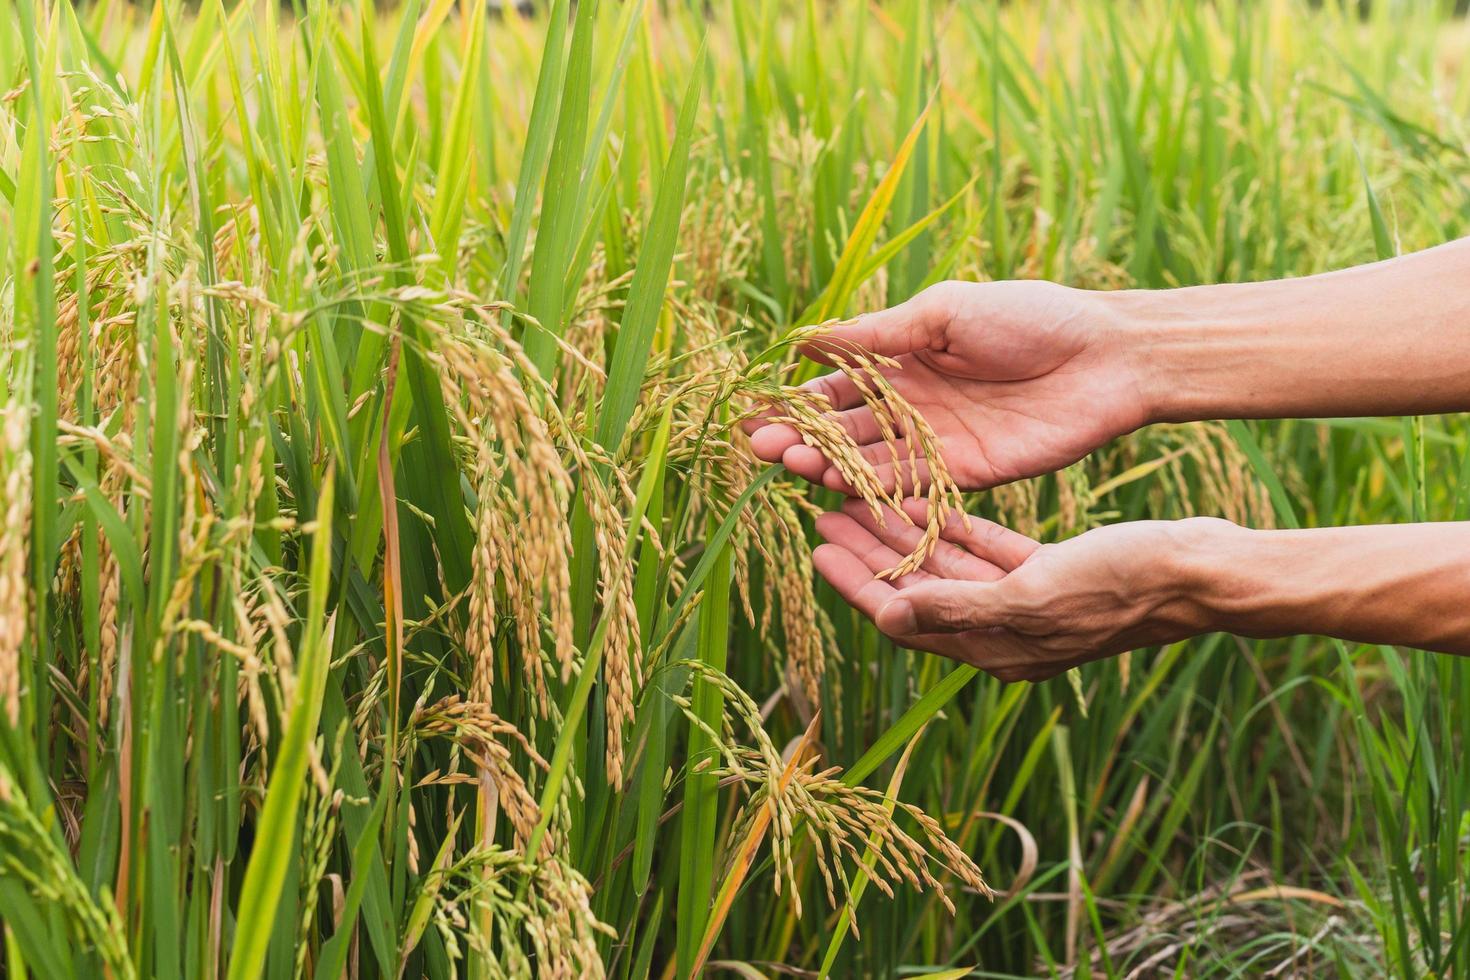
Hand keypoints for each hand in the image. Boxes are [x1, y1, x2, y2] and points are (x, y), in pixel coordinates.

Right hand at [744, 280, 1148, 492]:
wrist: (1108, 356)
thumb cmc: (1030, 317)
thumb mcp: (946, 312)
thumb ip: (881, 334)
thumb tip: (808, 340)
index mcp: (904, 360)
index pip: (837, 386)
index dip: (799, 400)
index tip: (760, 412)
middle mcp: (913, 406)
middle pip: (846, 430)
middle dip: (804, 438)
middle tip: (763, 449)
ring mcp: (938, 443)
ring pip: (872, 462)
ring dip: (832, 466)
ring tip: (794, 465)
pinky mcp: (968, 475)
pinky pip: (914, 488)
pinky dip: (878, 491)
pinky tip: (843, 491)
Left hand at [812, 499, 1213, 681]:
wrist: (1201, 571)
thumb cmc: (1123, 584)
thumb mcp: (1035, 592)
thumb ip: (959, 605)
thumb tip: (888, 615)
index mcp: (996, 647)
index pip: (905, 614)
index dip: (858, 581)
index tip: (818, 546)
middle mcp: (1003, 629)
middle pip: (916, 588)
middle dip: (870, 552)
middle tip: (824, 511)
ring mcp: (1026, 599)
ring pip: (947, 565)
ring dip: (905, 533)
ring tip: (860, 497)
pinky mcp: (1047, 569)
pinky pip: (986, 548)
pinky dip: (955, 525)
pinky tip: (925, 499)